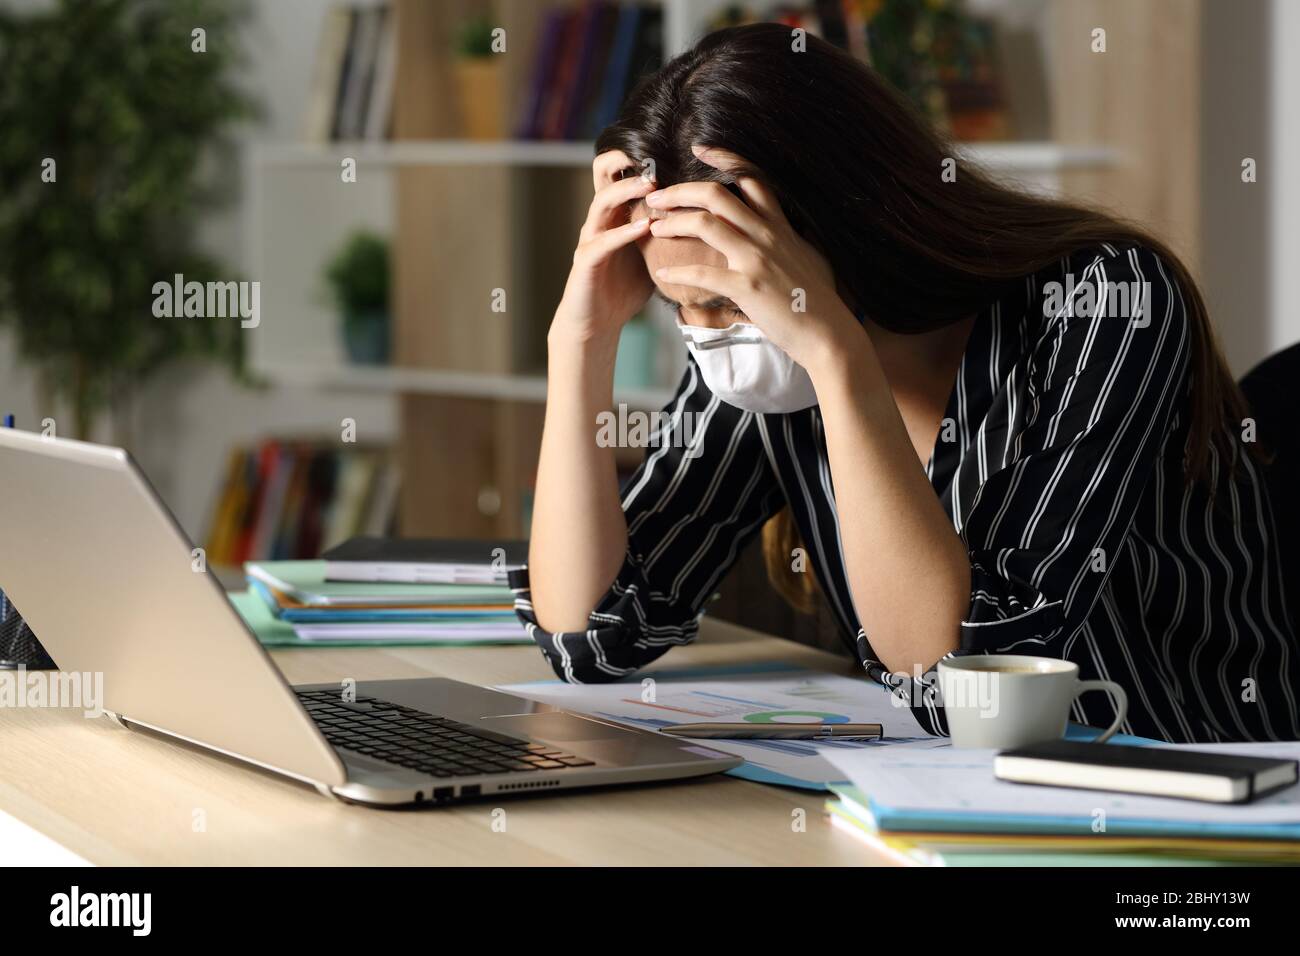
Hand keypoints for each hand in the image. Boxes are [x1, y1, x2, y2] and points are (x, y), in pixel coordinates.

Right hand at [552, 150, 654, 345]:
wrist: (596, 323)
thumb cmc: (625, 288)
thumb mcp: (653, 253)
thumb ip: (670, 232)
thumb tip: (712, 220)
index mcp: (616, 213)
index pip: (621, 171)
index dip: (639, 155)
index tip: (673, 147)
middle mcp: (600, 219)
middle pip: (603, 174)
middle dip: (628, 161)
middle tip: (658, 157)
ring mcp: (590, 238)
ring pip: (601, 202)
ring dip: (626, 191)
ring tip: (651, 185)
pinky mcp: (585, 262)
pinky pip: (602, 242)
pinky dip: (623, 233)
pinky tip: (644, 228)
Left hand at [646, 146, 861, 369]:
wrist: (828, 333)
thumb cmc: (819, 299)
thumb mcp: (809, 256)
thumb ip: (791, 237)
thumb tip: (787, 229)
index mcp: (780, 225)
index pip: (752, 178)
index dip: (724, 158)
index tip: (698, 149)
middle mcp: (767, 235)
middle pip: (717, 195)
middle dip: (680, 191)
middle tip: (657, 197)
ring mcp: (756, 259)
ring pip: (706, 224)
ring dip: (673, 222)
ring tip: (654, 226)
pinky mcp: (747, 287)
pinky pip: (704, 273)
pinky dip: (680, 271)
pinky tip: (664, 272)